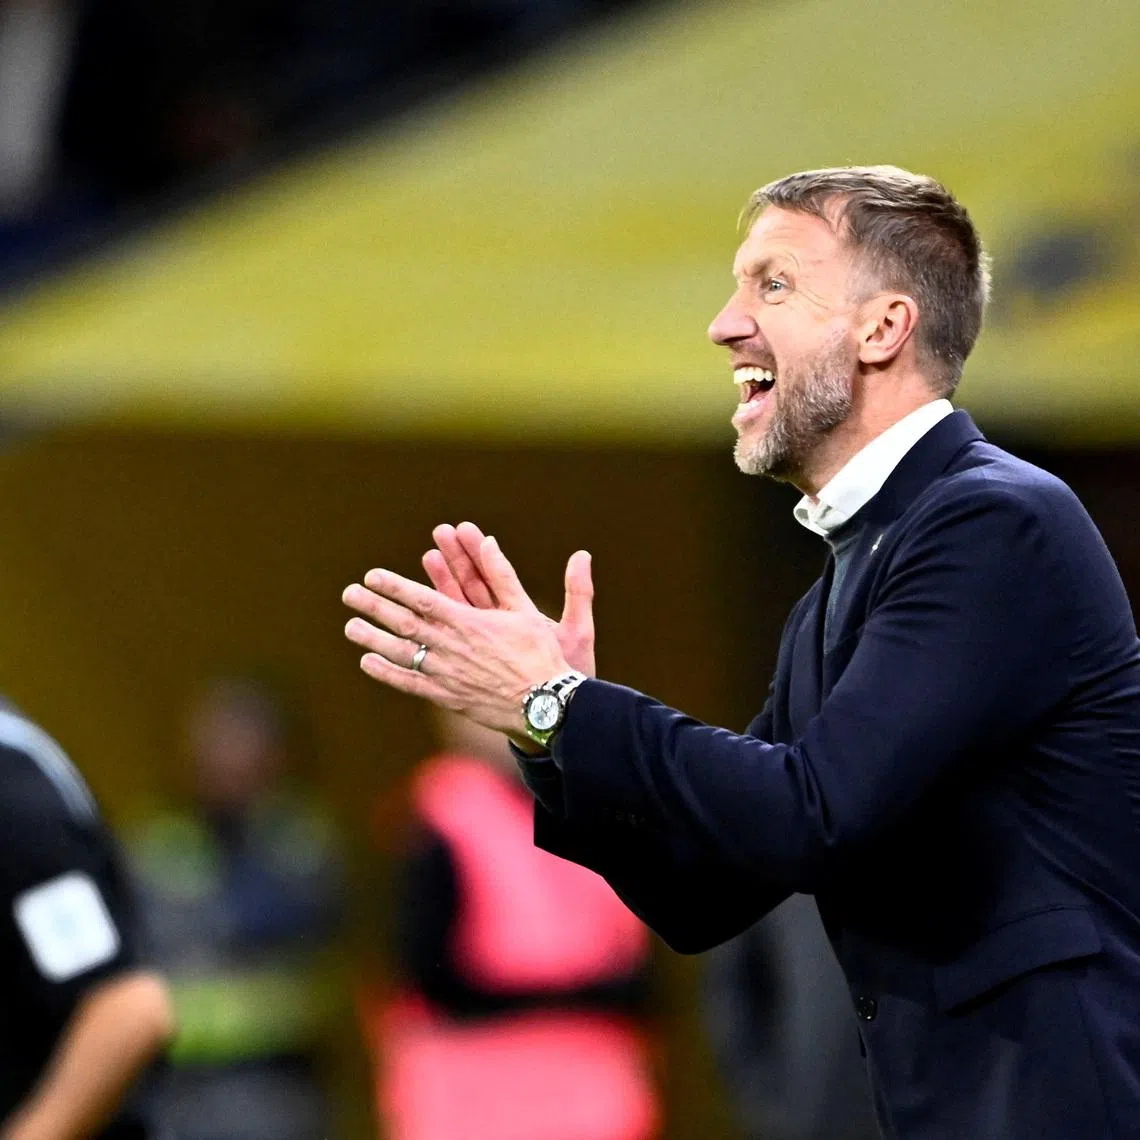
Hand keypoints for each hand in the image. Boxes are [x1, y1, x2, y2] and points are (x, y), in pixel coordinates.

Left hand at [342, 556, 571, 742]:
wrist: (546, 704)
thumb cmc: (540, 654)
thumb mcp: (525, 610)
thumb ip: (503, 575)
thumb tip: (490, 540)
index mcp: (468, 622)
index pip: (422, 599)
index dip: (394, 586)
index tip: (372, 576)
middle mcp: (451, 646)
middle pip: (404, 623)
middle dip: (374, 607)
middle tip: (349, 594)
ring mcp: (446, 673)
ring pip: (401, 653)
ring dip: (373, 638)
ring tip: (350, 626)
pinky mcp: (447, 696)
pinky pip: (410, 683)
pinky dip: (387, 673)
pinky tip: (368, 663)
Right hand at [423, 523, 595, 675]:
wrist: (553, 712)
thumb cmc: (567, 674)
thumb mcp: (577, 631)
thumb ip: (578, 593)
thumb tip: (582, 555)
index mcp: (521, 614)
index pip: (497, 575)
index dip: (482, 552)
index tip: (466, 528)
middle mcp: (499, 625)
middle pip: (472, 585)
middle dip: (457, 559)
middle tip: (440, 532)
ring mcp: (482, 643)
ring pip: (456, 609)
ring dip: (441, 583)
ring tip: (429, 556)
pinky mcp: (470, 664)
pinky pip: (447, 641)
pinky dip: (432, 626)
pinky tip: (414, 610)